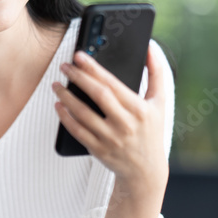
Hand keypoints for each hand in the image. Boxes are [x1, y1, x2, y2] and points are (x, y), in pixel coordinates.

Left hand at [52, 44, 168, 198]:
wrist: (146, 171)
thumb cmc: (151, 130)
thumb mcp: (160, 102)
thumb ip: (156, 72)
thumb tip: (150, 46)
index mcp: (139, 109)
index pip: (112, 84)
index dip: (93, 68)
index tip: (79, 56)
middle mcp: (125, 124)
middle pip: (97, 95)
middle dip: (78, 78)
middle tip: (65, 66)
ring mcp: (110, 138)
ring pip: (83, 114)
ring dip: (66, 97)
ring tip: (57, 84)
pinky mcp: (98, 150)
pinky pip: (77, 131)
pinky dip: (65, 118)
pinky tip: (59, 106)